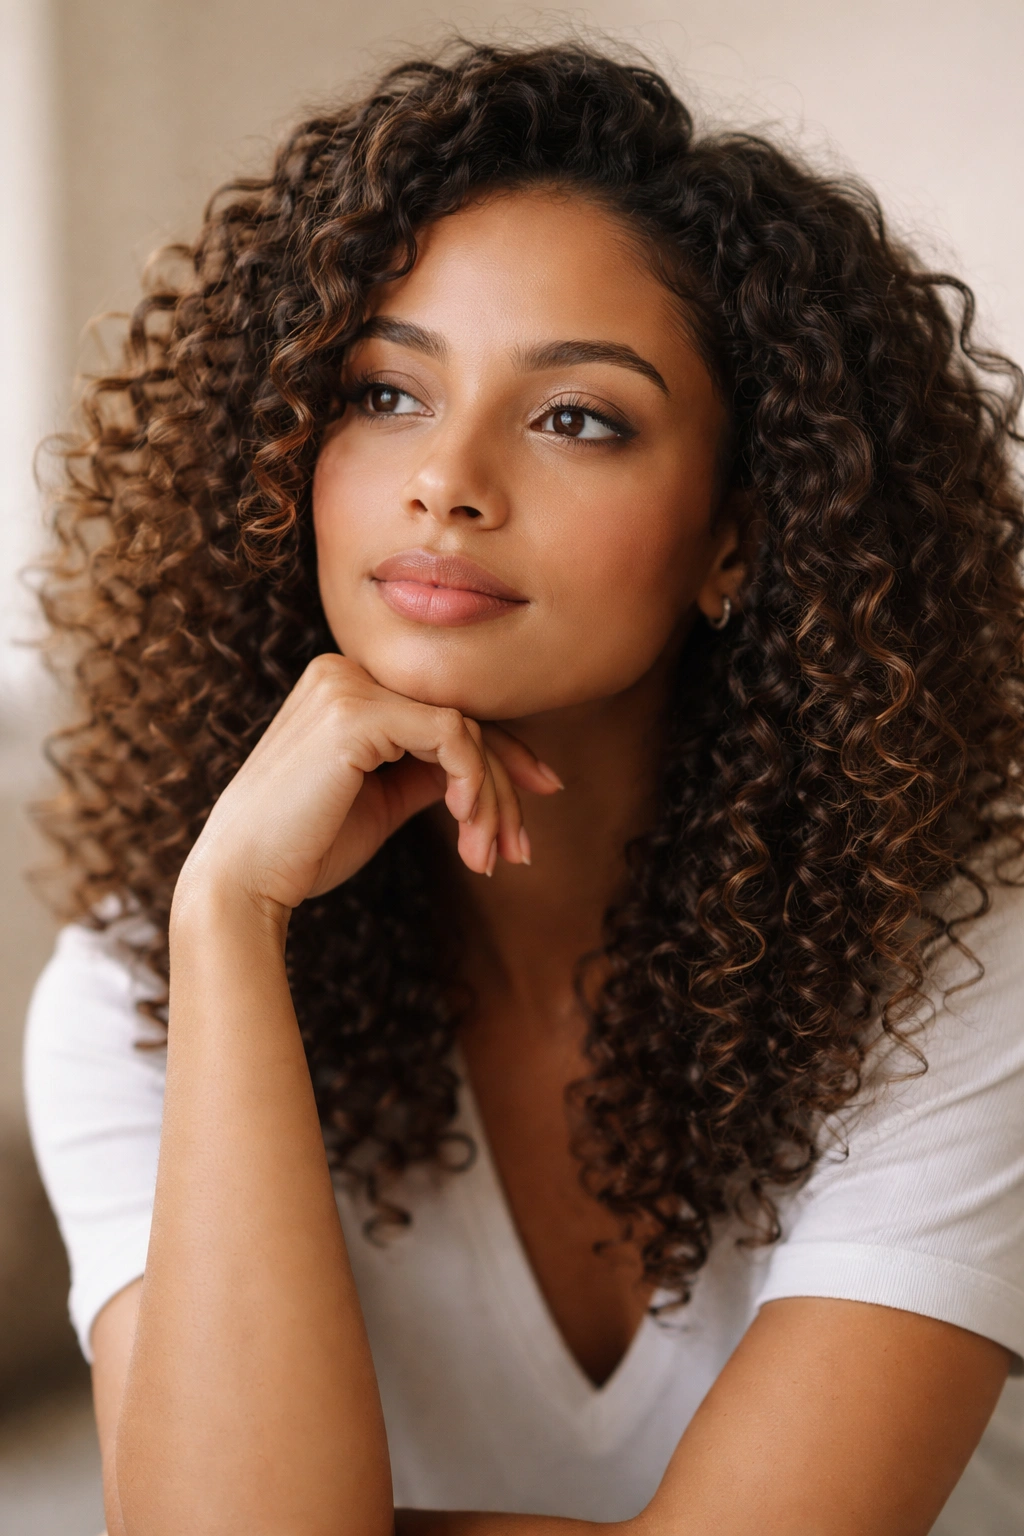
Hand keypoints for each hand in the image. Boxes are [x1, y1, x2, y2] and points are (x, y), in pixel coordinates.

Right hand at [174, 653, 561, 920]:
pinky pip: (450, 736)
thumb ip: (427, 770)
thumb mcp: (382, 800)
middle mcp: (343, 670)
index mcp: (343, 685)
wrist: (242, 883)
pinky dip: (472, 783)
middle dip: (503, 786)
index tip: (545, 790)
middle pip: (460, 717)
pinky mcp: (355, 712)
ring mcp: (346, 685)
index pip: (443, 709)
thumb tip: (485, 766)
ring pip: (463, 729)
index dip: (501, 752)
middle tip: (521, 848)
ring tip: (490, 855)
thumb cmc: (305, 849)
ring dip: (490, 798)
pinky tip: (470, 825)